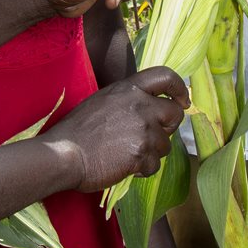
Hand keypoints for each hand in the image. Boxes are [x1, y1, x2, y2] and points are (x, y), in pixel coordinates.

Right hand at [50, 67, 189, 192]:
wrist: (64, 154)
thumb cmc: (77, 130)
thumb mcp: (102, 100)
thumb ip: (128, 99)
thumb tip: (148, 107)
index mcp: (129, 89)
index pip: (166, 77)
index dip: (179, 89)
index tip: (183, 101)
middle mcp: (141, 106)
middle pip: (175, 114)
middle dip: (168, 127)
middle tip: (151, 136)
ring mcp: (143, 130)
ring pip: (165, 144)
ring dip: (151, 152)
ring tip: (126, 154)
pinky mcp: (142, 154)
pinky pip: (155, 165)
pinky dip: (142, 169)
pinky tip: (125, 166)